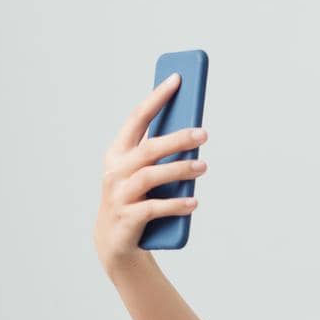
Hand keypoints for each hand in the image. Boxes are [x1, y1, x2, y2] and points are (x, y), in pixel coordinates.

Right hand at [92, 73, 209, 272]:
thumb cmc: (135, 197)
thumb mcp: (144, 171)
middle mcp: (115, 169)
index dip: (157, 97)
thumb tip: (193, 132)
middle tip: (204, 133)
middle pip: (149, 148)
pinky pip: (154, 208)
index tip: (177, 79)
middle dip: (177, 139)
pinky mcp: (127, 217)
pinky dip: (175, 204)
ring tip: (203, 167)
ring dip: (180, 170)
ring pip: (151, 176)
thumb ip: (159, 153)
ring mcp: (119, 194)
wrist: (115, 240)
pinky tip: (193, 202)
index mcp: (118, 151)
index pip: (138, 117)